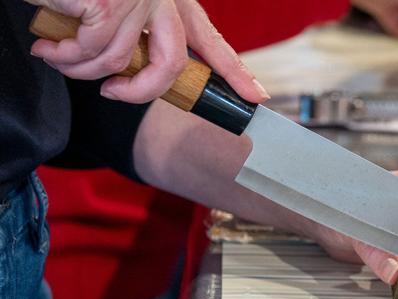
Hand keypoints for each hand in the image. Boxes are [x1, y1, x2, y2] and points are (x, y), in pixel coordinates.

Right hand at [27, 0, 268, 103]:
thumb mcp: (113, 7)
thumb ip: (136, 35)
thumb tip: (133, 76)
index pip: (209, 40)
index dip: (235, 72)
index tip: (256, 97)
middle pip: (171, 65)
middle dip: (139, 92)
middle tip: (111, 93)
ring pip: (118, 62)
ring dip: (81, 70)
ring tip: (55, 54)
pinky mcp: (108, 3)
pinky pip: (92, 52)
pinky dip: (65, 56)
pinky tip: (48, 44)